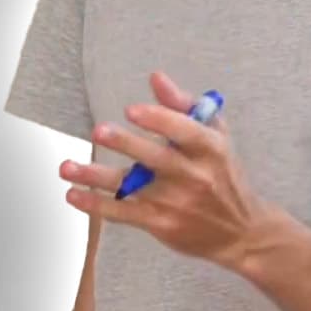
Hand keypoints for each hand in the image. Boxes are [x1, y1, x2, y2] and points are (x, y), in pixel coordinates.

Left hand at [60, 71, 270, 269]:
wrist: (243, 233)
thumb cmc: (224, 175)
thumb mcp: (216, 136)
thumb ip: (184, 105)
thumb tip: (156, 78)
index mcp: (210, 149)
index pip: (185, 131)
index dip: (159, 120)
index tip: (132, 109)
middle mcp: (194, 176)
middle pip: (157, 158)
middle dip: (126, 144)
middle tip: (98, 131)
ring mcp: (176, 203)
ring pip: (131, 188)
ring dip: (95, 178)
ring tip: (67, 167)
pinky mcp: (162, 224)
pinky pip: (124, 213)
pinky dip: (97, 205)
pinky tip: (74, 194)